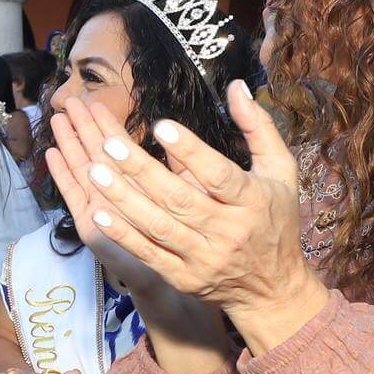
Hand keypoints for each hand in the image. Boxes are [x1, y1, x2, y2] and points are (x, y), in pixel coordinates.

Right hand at [44, 102, 170, 295]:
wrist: (181, 277)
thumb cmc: (189, 235)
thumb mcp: (190, 194)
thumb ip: (181, 167)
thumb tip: (175, 134)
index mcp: (137, 185)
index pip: (118, 149)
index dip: (107, 124)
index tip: (96, 101)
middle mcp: (116, 195)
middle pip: (96, 154)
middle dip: (83, 127)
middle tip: (70, 100)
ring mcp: (101, 210)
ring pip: (82, 170)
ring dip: (69, 144)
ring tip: (58, 119)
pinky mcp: (92, 228)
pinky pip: (75, 197)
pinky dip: (63, 176)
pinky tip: (53, 154)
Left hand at [61, 82, 326, 353]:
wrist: (272, 288)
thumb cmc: (274, 219)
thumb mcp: (280, 171)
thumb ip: (258, 127)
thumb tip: (236, 85)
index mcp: (253, 201)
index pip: (219, 174)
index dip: (190, 151)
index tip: (161, 126)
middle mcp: (228, 231)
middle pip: (179, 199)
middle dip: (141, 171)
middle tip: (108, 144)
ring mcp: (203, 257)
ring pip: (157, 227)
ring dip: (123, 199)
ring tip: (94, 171)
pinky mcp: (183, 277)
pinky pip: (147, 254)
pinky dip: (122, 234)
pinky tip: (97, 212)